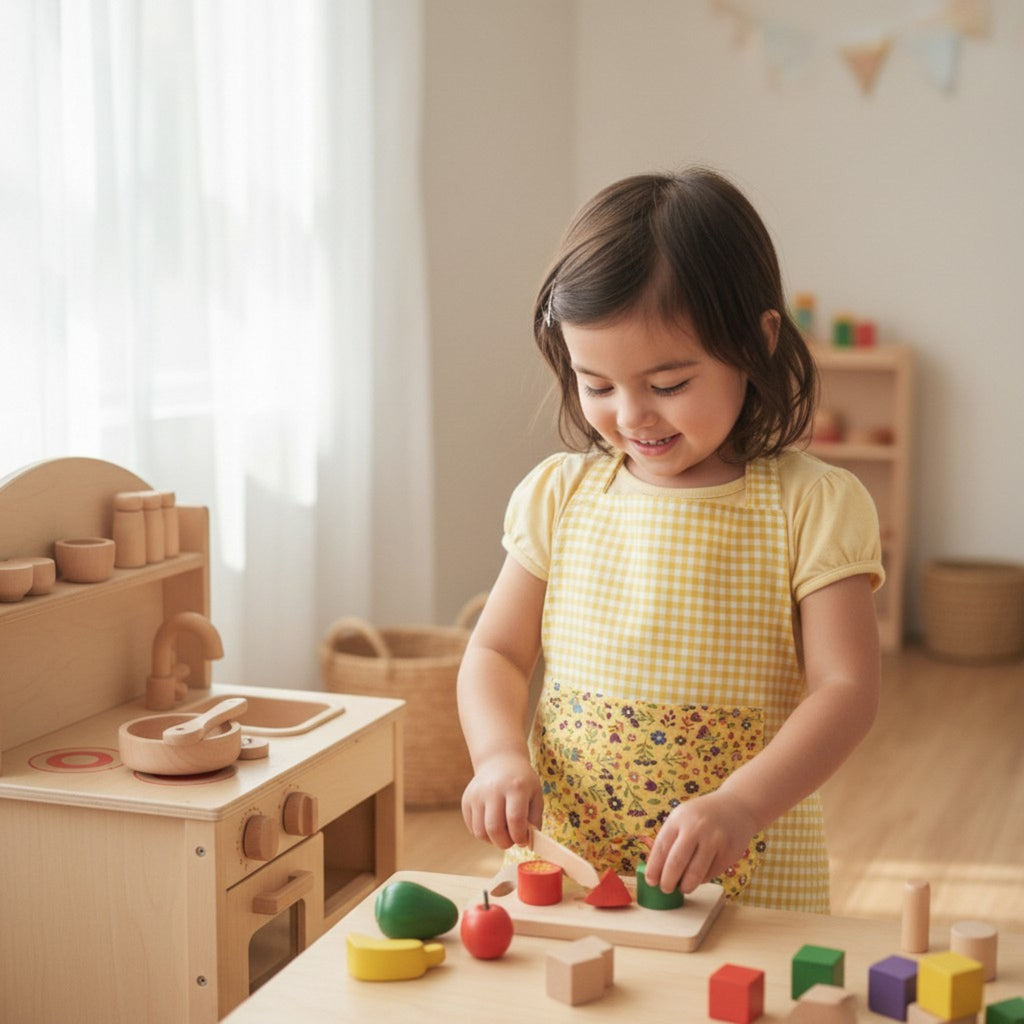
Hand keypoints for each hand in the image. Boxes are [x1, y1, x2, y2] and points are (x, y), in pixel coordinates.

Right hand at [461, 751, 542, 849]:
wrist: (500, 762)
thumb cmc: (522, 782)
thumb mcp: (536, 795)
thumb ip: (534, 819)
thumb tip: (527, 842)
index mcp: (515, 787)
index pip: (515, 819)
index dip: (520, 837)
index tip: (523, 840)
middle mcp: (493, 789)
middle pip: (494, 828)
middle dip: (505, 843)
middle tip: (512, 840)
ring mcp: (477, 794)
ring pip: (480, 832)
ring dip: (493, 840)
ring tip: (502, 833)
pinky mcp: (466, 800)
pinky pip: (472, 828)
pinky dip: (483, 833)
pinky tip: (493, 824)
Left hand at [642, 789, 758, 894]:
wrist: (736, 807)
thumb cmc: (701, 816)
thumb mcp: (682, 818)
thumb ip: (670, 840)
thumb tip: (657, 872)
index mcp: (678, 819)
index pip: (661, 848)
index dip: (654, 869)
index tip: (651, 882)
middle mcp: (696, 828)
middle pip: (676, 863)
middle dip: (668, 882)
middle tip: (666, 889)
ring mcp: (714, 840)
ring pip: (695, 874)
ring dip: (686, 886)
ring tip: (683, 887)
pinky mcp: (728, 853)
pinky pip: (710, 874)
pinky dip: (702, 879)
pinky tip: (701, 873)